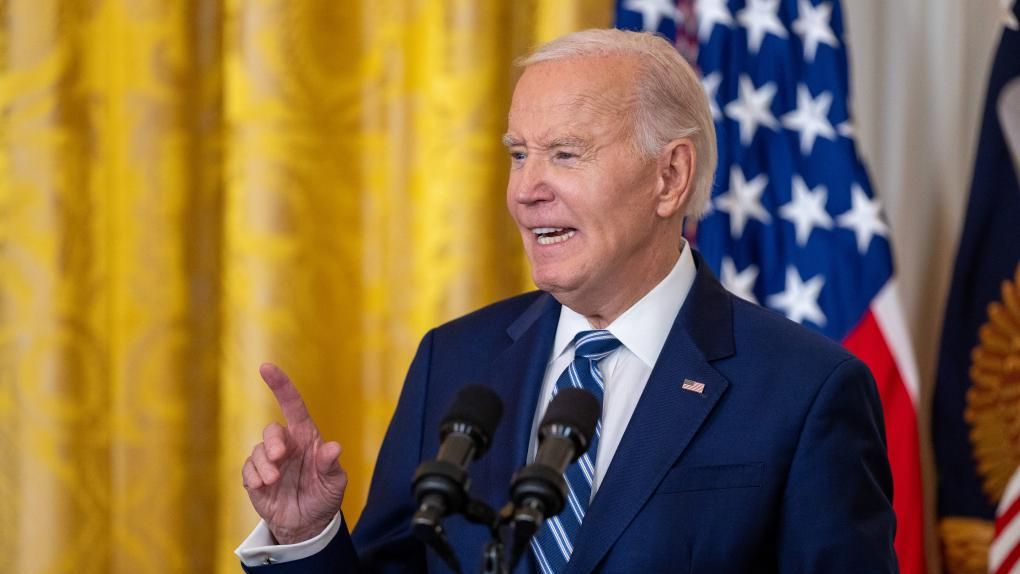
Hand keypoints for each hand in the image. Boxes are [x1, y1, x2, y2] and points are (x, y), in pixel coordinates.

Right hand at [242, 363, 347, 544]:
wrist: (307, 524)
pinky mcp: (255, 478)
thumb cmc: (324, 496)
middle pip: (271, 430)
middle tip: (278, 457)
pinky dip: (253, 477)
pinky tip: (263, 488)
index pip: (292, 405)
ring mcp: (269, 461)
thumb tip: (334, 447)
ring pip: (257, 451)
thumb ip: (331, 464)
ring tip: (273, 481)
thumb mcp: (334, 482)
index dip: (280, 385)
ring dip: (263, 465)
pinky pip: (247, 470)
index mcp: (306, 437)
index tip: (266, 367)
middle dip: (272, 442)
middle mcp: (286, 445)